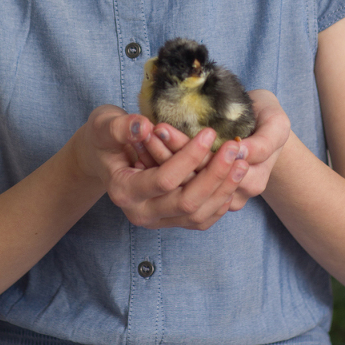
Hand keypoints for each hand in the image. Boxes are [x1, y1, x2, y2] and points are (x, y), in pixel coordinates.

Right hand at [72, 105, 250, 229]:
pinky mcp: (171, 219)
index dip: (189, 157)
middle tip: (234, 148)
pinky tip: (233, 177)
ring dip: (223, 190)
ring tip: (241, 161)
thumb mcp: (105, 124)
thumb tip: (143, 127)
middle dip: (215, 175)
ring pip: (199, 215)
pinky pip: (202, 219)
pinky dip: (220, 201)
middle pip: (187, 203)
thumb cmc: (105, 136)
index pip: (164, 179)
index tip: (210, 133)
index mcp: (124, 190)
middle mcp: (141, 213)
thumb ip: (121, 127)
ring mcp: (158, 220)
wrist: (103, 155)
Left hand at [135, 90, 290, 211]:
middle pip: (194, 179)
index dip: (185, 148)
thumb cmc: (271, 120)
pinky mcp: (206, 191)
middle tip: (145, 130)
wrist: (267, 129)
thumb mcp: (277, 123)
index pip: (212, 167)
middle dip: (166, 154)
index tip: (160, 127)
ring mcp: (221, 196)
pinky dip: (162, 166)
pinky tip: (145, 149)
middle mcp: (236, 194)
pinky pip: (181, 184)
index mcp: (254, 179)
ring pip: (184, 183)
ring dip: (161, 159)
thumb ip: (264, 141)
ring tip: (142, 136)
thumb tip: (239, 152)